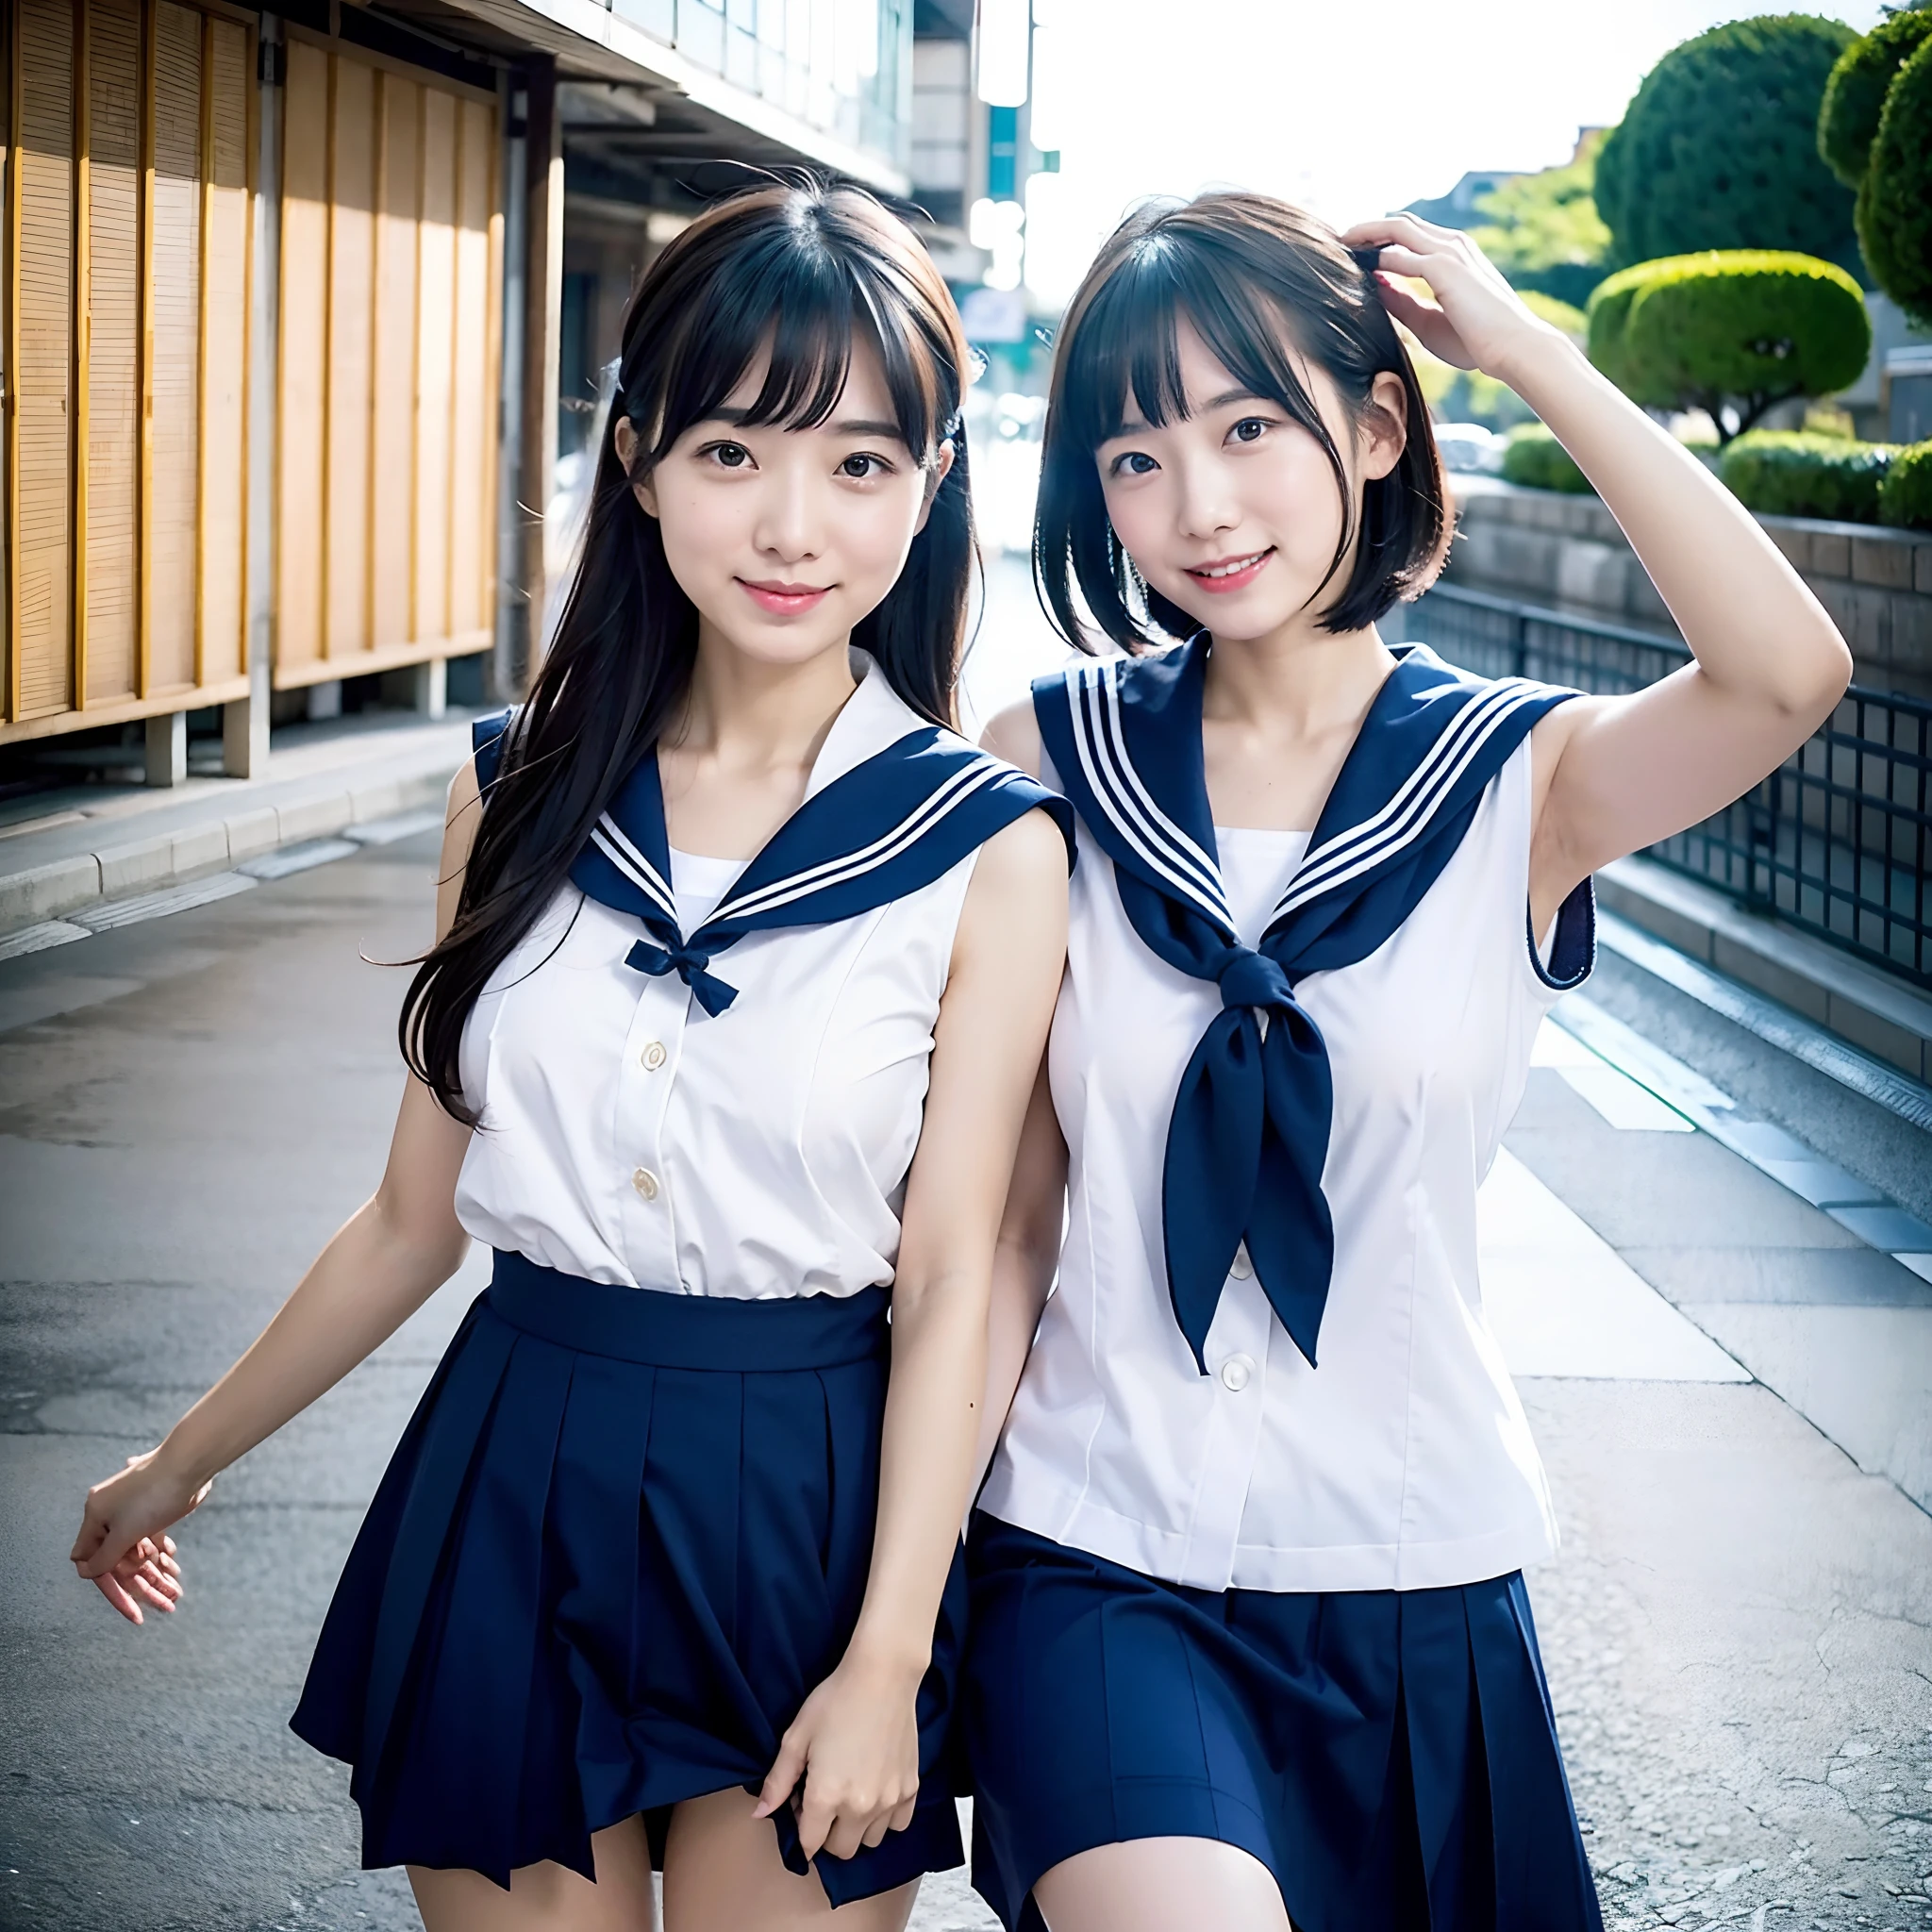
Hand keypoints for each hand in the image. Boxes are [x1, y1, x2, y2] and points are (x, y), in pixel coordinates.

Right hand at [71, 1449, 210, 1624]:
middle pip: (119, 1558)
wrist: (190, 1462)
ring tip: (176, 1592)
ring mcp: (133, 1510)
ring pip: (138, 1550)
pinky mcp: (154, 1508)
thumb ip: (105, 1556)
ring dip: (155, 1572)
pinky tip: (174, 1566)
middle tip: (166, 1605)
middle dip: (141, 1583)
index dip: (109, 1585)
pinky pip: (151, 1538)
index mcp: (95, 1516)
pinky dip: (161, 1553)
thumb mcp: (126, 1533)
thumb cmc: (155, 1495)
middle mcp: (110, 1513)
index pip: (91, 1560)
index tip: (131, 1607)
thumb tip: (86, 1572)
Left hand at [752, 1645, 923, 1861]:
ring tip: (852, 1794)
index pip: (810, 1844)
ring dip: (857, 1828)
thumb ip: (777, 1781)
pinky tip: (876, 1790)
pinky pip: (897, 1824)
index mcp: (826, 1796)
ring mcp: (889, 1800)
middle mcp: (859, 1807)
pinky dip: (885, 1817)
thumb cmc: (834, 1701)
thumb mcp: (796, 1737)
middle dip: (827, 1834)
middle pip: (841, 1850)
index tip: (801, 1808)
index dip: (801, 1831)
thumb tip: (761, 1814)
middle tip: (825, 1800)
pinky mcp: (911, 1789)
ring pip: (870, 1841)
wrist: (883, 1676)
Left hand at [1341, 212, 1571, 383]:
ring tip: (1339, 243)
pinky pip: (1399, 255)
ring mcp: (1449, 252)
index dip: (1380, 240)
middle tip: (1338, 240)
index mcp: (1455, 255)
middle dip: (1367, 229)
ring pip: (1398, 228)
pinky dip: (1374, 257)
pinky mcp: (1444, 268)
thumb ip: (1402, 302)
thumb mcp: (1429, 321)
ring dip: (1366, 233)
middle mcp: (1452, 245)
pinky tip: (1354, 265)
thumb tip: (1373, 288)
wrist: (1515, 349)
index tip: (1353, 251)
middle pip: (1401, 223)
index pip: (1411, 235)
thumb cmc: (1479, 342)